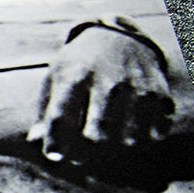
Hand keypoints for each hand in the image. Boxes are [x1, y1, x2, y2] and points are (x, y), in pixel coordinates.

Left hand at [28, 25, 173, 164]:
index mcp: (74, 76)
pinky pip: (155, 131)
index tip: (54, 157)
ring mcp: (136, 86)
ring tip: (107, 144)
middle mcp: (107, 81)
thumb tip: (34, 141)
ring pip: (128, 139)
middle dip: (85, 154)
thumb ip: (45, 112)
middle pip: (95, 136)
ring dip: (115, 150)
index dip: (55, 144)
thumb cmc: (78, 66)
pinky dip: (144, 140)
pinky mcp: (159, 92)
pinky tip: (134, 133)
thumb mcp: (55, 78)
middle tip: (80, 157)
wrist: (119, 35)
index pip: (60, 118)